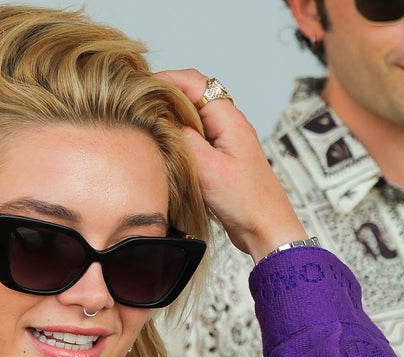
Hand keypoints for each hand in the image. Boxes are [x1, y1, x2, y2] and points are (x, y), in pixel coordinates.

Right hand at [157, 69, 307, 262]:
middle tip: (137, 104)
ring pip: (192, 115)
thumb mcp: (208, 168)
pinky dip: (178, 134)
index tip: (140, 87)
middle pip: (192, 94)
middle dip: (165, 94)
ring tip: (146, 122)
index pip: (194, 82)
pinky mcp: (220, 156)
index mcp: (229, 119)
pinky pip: (195, 135)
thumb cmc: (245, 201)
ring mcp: (224, 139)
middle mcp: (228, 123)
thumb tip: (162, 117)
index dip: (165, 79)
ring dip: (171, 115)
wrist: (266, 228)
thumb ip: (184, 139)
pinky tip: (164, 146)